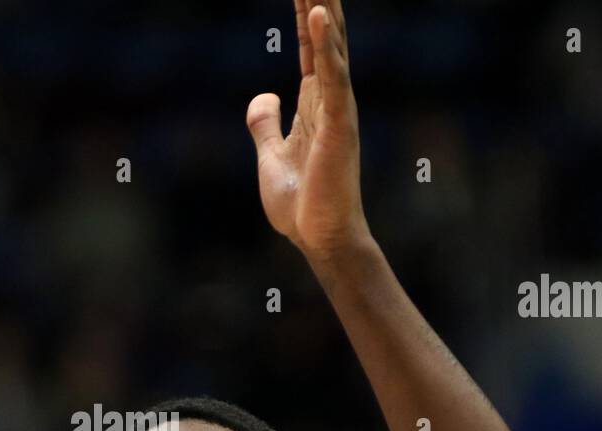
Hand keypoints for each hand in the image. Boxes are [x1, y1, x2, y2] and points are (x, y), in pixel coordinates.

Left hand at [246, 1, 369, 259]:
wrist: (319, 238)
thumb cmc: (302, 204)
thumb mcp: (270, 156)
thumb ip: (265, 125)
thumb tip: (263, 98)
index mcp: (315, 104)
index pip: (309, 46)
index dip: (302, 12)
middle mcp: (331, 99)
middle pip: (324, 36)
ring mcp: (337, 110)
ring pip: (331, 45)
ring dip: (324, 8)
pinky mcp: (338, 125)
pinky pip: (332, 77)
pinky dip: (326, 45)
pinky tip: (318, 15)